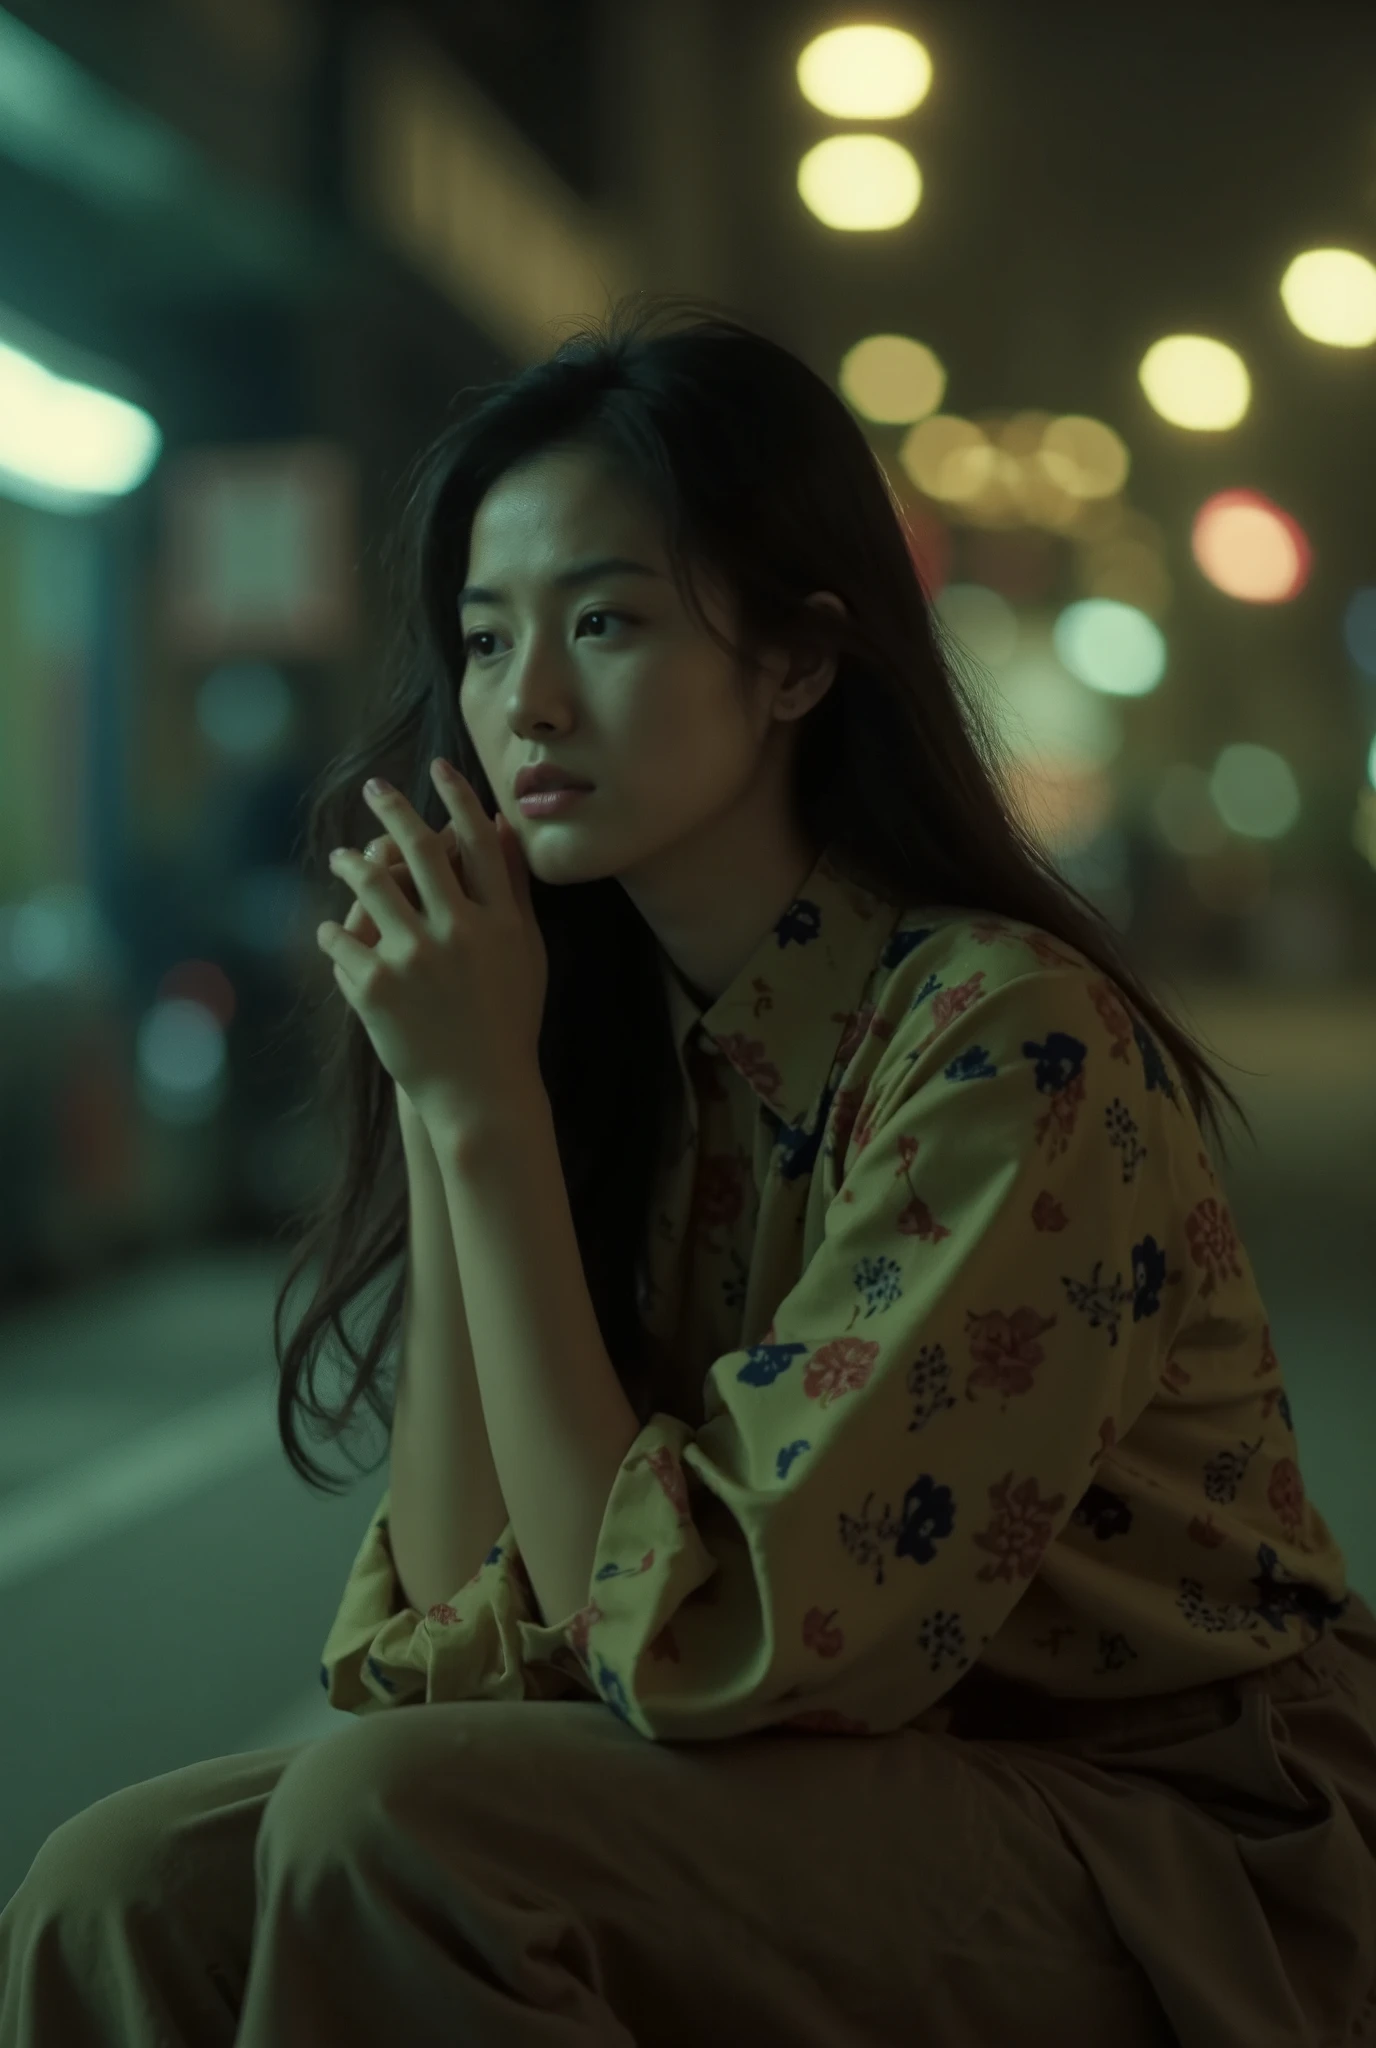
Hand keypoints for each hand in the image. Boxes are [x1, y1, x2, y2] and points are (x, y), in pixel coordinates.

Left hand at [317, 762, 548, 1144]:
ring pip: (371, 885)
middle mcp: (460, 932)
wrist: (481, 1093)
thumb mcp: (526, 953)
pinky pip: (340, 941)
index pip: (478, 841)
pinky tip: (328, 930)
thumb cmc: (508, 1021)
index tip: (439, 770)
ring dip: (351, 864)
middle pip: (421, 849)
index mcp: (500, 921)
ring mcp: (415, 957)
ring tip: (342, 858)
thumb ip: (515, 890)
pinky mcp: (377, 986)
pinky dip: (332, 933)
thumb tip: (503, 828)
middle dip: (394, 810)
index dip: (457, 798)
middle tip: (375, 789)